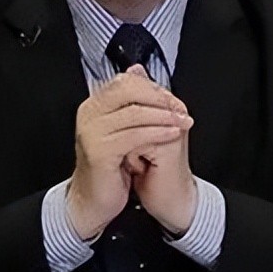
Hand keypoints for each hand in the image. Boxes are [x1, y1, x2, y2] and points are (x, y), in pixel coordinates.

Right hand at [68, 66, 185, 238]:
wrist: (93, 201)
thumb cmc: (110, 168)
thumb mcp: (124, 131)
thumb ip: (133, 103)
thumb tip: (140, 71)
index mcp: (94, 106)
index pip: (125, 81)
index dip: (154, 88)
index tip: (174, 100)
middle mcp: (89, 114)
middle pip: (128, 90)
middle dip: (159, 98)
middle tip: (180, 109)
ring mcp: (92, 131)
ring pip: (134, 113)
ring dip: (164, 116)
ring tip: (183, 122)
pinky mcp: (99, 150)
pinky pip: (134, 135)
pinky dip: (157, 133)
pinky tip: (173, 134)